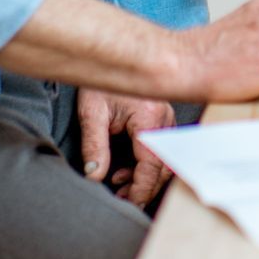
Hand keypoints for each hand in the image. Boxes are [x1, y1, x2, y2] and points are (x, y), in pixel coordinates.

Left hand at [77, 89, 176, 207]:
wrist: (108, 56)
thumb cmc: (100, 81)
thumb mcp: (92, 114)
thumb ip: (94, 147)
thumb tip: (95, 176)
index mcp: (149, 117)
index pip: (151, 163)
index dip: (141, 188)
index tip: (128, 202)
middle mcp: (163, 118)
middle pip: (163, 165)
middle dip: (144, 187)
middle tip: (122, 199)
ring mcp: (166, 118)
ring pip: (164, 159)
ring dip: (145, 176)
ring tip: (119, 185)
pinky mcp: (161, 119)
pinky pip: (159, 149)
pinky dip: (145, 164)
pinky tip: (124, 169)